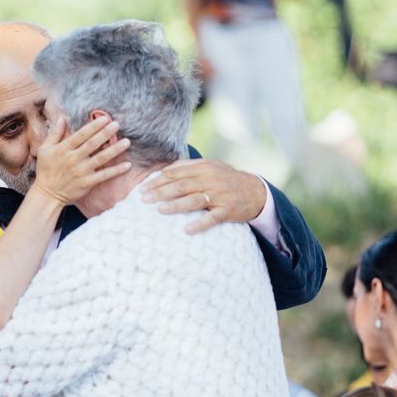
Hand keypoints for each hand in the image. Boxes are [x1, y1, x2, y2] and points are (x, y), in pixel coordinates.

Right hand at [33, 117, 131, 204]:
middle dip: (105, 134)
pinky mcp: (87, 183)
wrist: (47, 194)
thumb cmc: (46, 170)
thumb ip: (54, 133)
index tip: (104, 118)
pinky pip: (104, 175)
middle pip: (92, 144)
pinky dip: (116, 170)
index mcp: (64, 149)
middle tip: (117, 124)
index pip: (81, 135)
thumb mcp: (45, 149)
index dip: (93, 126)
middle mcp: (74, 159)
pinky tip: (127, 165)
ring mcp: (81, 171)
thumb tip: (61, 118)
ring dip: (114, 150)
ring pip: (101, 158)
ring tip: (127, 142)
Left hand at [140, 159, 266, 233]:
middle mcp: (210, 179)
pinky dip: (200, 224)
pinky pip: (212, 218)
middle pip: (181, 185)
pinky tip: (187, 230)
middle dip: (160, 192)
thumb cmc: (225, 179)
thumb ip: (188, 167)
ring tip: (160, 210)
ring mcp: (219, 195)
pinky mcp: (228, 210)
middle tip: (144, 199)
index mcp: (203, 168)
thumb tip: (164, 170)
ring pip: (194, 200)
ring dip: (176, 205)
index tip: (142, 188)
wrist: (255, 190)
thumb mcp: (209, 167)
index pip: (175, 173)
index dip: (157, 181)